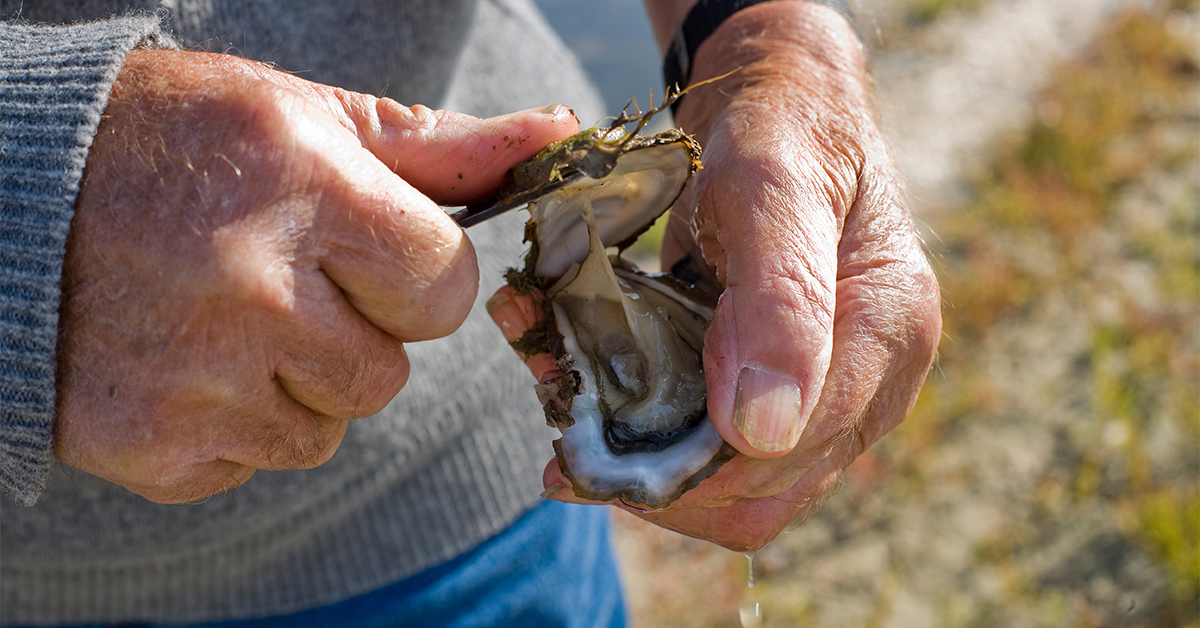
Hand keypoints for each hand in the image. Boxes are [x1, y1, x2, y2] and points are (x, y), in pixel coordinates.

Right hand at [54, 49, 579, 503]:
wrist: (7, 197)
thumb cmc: (174, 145)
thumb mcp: (304, 118)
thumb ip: (439, 148)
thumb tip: (557, 136)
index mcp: (305, 188)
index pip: (446, 289)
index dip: (414, 277)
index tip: (364, 255)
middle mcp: (249, 288)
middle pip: (390, 372)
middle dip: (354, 333)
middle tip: (277, 281)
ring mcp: (193, 378)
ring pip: (326, 429)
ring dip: (295, 386)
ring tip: (221, 319)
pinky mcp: (148, 444)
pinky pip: (252, 464)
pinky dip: (230, 426)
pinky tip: (180, 360)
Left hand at [491, 2, 939, 549]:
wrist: (780, 105)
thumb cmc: (780, 127)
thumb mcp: (772, 188)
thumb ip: (780, 299)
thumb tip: (765, 432)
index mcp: (890, 332)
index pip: (791, 448)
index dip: (692, 460)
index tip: (601, 434)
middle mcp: (871, 381)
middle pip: (762, 494)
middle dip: (659, 481)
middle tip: (567, 446)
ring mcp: (830, 394)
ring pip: (737, 493)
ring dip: (649, 473)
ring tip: (572, 434)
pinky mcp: (786, 393)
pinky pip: (722, 457)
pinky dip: (656, 449)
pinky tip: (599, 418)